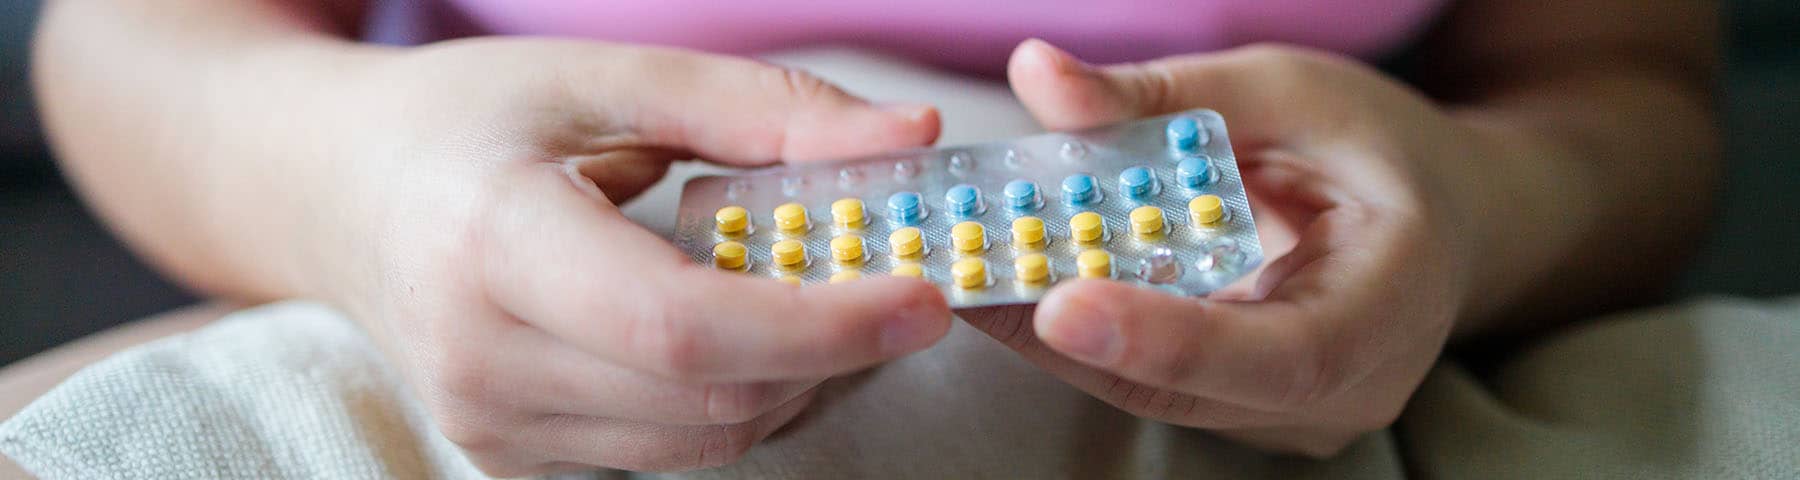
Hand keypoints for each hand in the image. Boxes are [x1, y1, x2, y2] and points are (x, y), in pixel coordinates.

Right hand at [309, 39, 953, 474]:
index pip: (682, 329)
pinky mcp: (505, 453)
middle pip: (709, 396)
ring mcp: (487, 421)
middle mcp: (480, 356)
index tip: (922, 296)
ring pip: (703, 440)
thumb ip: (761, 107)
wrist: (335, 190)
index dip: (818, 325)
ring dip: (792, 380)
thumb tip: (912, 137)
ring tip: (818, 299)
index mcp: (494, 243)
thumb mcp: (605, 75)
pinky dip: (732, 401)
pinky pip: (664, 451)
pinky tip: (739, 335)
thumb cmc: (468, 117)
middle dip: (832, 350)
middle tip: (898, 283)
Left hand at [962, 40, 1488, 455]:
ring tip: (971, 271)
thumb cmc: (1373, 147)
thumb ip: (1166, 95)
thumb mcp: (1285, 92)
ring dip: (1058, 335)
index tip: (1061, 305)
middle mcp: (1343, 390)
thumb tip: (1038, 73)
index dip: (1168, 337)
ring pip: (1156, 389)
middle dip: (1071, 334)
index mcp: (1389, 309)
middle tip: (968, 276)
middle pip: (1192, 384)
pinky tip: (1016, 283)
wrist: (1438, 214)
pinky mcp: (1243, 409)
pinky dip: (1086, 332)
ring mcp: (1292, 415)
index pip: (1280, 356)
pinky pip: (1151, 378)